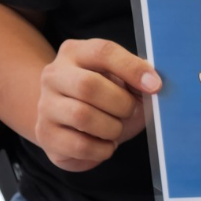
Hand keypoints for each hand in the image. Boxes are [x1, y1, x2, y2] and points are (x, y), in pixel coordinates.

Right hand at [36, 38, 159, 171]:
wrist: (73, 127)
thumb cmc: (106, 101)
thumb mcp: (124, 84)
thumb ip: (138, 79)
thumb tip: (152, 82)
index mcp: (75, 53)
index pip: (103, 51)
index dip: (132, 69)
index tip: (155, 86)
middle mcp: (54, 75)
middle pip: (88, 85)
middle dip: (121, 103)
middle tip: (130, 112)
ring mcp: (45, 105)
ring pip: (82, 116)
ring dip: (112, 128)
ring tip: (116, 129)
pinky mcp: (46, 134)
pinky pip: (80, 146)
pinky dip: (103, 149)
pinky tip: (106, 145)